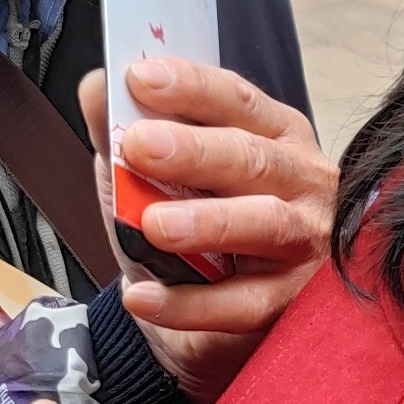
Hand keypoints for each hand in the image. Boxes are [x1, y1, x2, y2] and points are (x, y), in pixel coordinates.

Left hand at [82, 63, 335, 403]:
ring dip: (209, 221)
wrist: (204, 325)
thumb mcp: (151, 176)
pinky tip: (143, 297)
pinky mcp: (295, 303)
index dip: (192, 88)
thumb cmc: (192, 234)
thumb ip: (125, 129)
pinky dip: (190, 304)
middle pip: (254, 159)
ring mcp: (306, 243)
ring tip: (153, 225)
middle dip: (196, 150)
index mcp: (274, 136)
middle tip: (141, 146)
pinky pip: (245, 304)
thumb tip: (98, 87)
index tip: (140, 78)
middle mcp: (301, 182)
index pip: (237, 101)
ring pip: (265, 224)